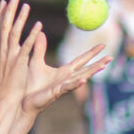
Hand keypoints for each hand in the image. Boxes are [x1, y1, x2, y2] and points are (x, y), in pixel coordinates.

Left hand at [0, 0, 110, 114]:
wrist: (22, 101)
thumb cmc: (29, 85)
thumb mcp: (35, 62)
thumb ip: (40, 48)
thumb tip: (40, 32)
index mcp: (63, 72)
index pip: (81, 60)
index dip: (91, 53)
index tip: (103, 45)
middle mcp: (66, 79)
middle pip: (86, 69)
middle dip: (98, 63)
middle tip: (111, 56)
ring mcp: (63, 86)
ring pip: (81, 77)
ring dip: (92, 72)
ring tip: (104, 66)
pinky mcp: (56, 92)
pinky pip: (68, 87)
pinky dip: (76, 83)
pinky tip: (84, 80)